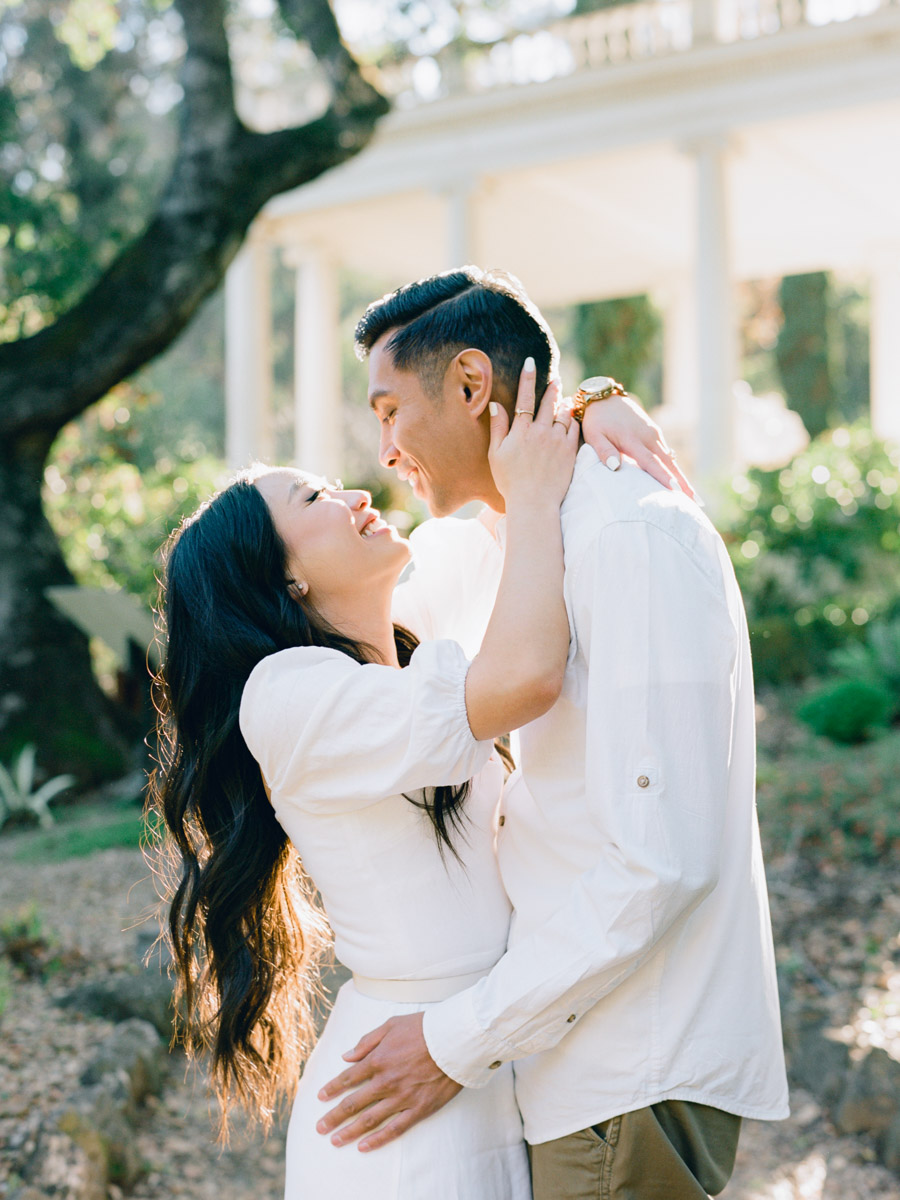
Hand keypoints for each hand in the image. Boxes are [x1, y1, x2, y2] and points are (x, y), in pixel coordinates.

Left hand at [316, 1012, 461, 1151]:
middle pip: (353, 1103)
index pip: (348, 1078)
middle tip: (320, 1128)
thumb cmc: (424, 1028)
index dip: (332, 1089)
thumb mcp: (391, 1024)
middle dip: (333, 1116)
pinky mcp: (418, 1108)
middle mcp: (385, 1081)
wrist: (454, 1039)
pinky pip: (395, 1128)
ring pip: (370, 1119)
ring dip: (350, 1131)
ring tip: (335, 1140)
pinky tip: (364, 1146)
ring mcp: (402, 1097)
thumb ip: (367, 1041)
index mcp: (377, 1060)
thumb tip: (346, 1056)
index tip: (320, 1097)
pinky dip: (378, 1139)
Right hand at [489, 359, 579, 509]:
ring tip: (564, 398)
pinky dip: (574, 419)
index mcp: (521, 431)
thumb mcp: (496, 455)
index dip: (527, 378)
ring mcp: (557, 440)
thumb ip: (498, 428)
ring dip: (563, 403)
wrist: (534, 502)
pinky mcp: (570, 451)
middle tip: (555, 378)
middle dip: (551, 388)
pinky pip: (575, 428)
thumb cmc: (510, 482)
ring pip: (563, 414)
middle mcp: (540, 431)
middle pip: (547, 402)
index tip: (530, 363)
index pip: (524, 398)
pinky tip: (574, 416)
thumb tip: (496, 405)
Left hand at [580, 391, 697, 499]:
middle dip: (683, 483)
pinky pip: (666, 452)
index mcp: (633, 440)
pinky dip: (673, 467)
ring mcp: (653, 433)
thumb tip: (615, 467)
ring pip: (670, 459)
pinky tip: (679, 479)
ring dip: (681, 476)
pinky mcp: (654, 432)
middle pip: (668, 464)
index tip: (676, 491)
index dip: (664, 478)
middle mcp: (648, 436)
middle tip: (695, 501)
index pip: (651, 463)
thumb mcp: (594, 435)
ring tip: (692, 495)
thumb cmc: (596, 420)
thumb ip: (604, 451)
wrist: (603, 397)